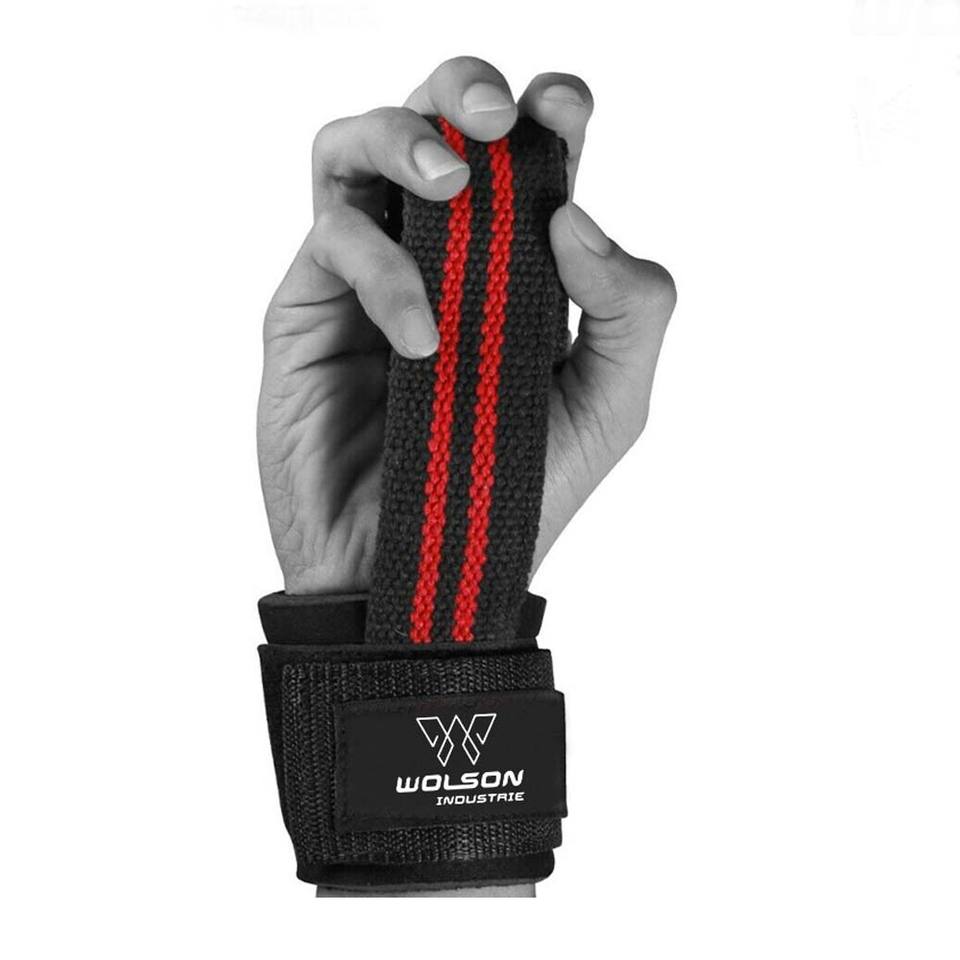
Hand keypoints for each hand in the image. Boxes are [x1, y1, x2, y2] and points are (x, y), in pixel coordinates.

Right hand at [258, 57, 675, 594]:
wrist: (420, 576)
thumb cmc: (517, 492)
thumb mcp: (610, 406)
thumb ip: (631, 307)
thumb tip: (576, 213)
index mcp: (517, 267)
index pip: (525, 157)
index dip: (546, 110)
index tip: (563, 112)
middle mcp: (441, 256)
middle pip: (433, 119)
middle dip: (462, 88)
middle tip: (494, 120)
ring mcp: (369, 276)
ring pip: (356, 147)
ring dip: (404, 138)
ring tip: (451, 185)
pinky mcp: (309, 309)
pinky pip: (334, 239)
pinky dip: (384, 272)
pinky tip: (422, 341)